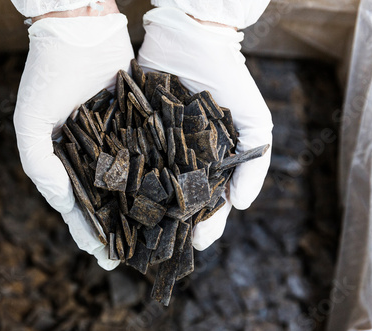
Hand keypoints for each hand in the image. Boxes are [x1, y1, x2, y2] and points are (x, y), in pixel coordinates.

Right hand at [14, 8, 133, 268]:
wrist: (81, 32)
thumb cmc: (49, 76)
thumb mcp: (31, 122)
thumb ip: (40, 166)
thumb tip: (62, 203)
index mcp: (64, 162)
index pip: (76, 206)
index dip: (88, 232)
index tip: (102, 257)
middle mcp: (92, 157)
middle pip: (107, 202)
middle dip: (119, 230)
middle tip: (134, 258)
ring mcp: (117, 143)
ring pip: (130, 184)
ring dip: (140, 210)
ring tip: (155, 235)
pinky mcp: (138, 126)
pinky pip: (149, 157)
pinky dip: (156, 177)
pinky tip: (168, 196)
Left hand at [138, 7, 272, 249]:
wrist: (191, 39)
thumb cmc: (228, 79)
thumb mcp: (255, 122)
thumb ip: (255, 164)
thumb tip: (243, 206)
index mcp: (210, 164)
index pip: (210, 203)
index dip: (208, 224)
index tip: (200, 243)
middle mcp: (181, 161)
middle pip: (176, 202)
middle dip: (170, 227)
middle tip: (162, 251)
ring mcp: (155, 149)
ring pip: (148, 188)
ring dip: (142, 212)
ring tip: (135, 236)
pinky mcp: (132, 133)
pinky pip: (126, 162)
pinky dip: (121, 181)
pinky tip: (115, 201)